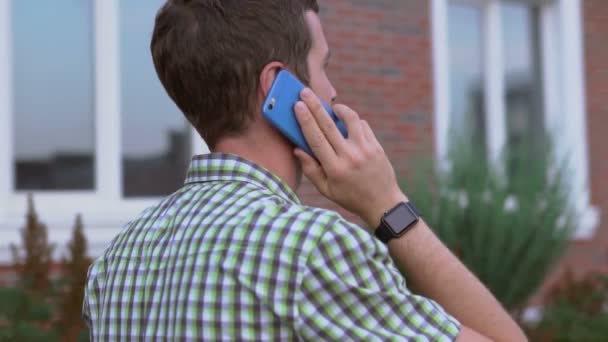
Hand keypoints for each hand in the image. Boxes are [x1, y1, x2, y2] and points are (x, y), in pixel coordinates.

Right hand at [293, 88, 406, 228]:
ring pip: (350, 119)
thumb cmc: (350, 197)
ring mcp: (365, 150)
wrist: (383, 203)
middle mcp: (349, 156)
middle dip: (315, 106)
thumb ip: (311, 170)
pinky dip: (354, 122)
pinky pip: (363, 126)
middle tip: (305, 91)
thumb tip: (297, 149)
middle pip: (328, 125)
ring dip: (339, 109)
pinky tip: (348, 125)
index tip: (298, 105)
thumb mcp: (326, 190)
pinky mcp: (376, 146)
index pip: (316, 138)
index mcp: (334, 168)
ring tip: (332, 107)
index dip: (305, 119)